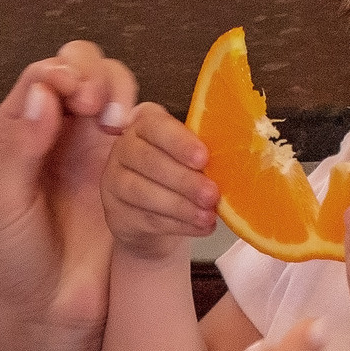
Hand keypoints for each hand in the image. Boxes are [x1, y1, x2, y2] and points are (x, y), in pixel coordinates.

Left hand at [0, 41, 138, 342]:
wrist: (50, 313)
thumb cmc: (14, 259)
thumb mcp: (2, 204)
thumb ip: (18, 147)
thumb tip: (44, 92)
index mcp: (23, 129)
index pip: (48, 75)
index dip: (68, 74)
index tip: (81, 100)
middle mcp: (65, 131)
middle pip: (93, 73)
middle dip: (104, 80)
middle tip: (104, 114)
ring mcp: (102, 151)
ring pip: (129, 102)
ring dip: (136, 106)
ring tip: (128, 134)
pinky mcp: (134, 176)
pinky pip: (157, 145)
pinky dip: (168, 143)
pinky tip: (158, 157)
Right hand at [101, 102, 219, 262]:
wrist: (153, 215)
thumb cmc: (179, 174)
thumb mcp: (190, 156)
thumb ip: (203, 153)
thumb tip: (235, 160)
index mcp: (144, 123)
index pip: (155, 126)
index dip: (179, 142)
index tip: (203, 158)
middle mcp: (123, 148)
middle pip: (148, 161)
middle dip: (184, 179)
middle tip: (212, 194)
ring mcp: (114, 181)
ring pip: (143, 192)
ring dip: (181, 206)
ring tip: (208, 215)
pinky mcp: (116, 213)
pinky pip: (147, 219)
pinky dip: (178, 225)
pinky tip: (200, 227)